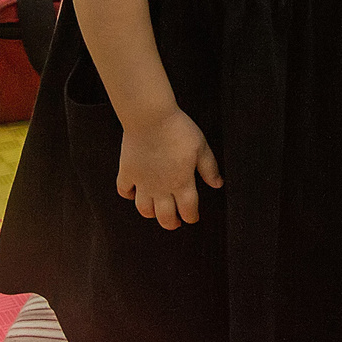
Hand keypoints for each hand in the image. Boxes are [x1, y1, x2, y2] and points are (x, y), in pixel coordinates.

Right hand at [117, 109, 222, 228]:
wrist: (150, 117)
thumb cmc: (177, 130)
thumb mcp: (201, 147)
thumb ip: (210, 168)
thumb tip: (217, 184)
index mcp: (181, 183)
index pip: (188, 211)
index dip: (192, 217)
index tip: (193, 217)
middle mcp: (161, 188)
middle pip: (165, 217)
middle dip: (172, 223)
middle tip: (175, 221)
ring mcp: (142, 182)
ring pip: (144, 209)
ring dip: (151, 213)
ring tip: (156, 210)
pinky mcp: (127, 172)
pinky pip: (124, 191)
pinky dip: (129, 195)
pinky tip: (135, 193)